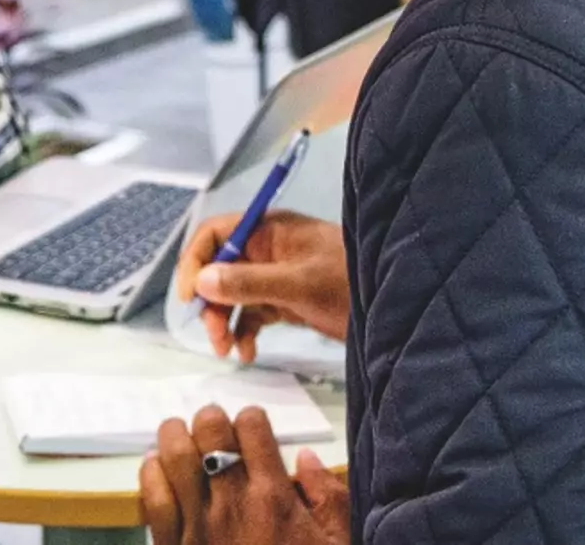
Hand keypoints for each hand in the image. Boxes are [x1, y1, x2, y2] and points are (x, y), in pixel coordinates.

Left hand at [140, 404, 350, 544]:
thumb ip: (328, 498)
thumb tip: (306, 460)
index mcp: (274, 499)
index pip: (252, 426)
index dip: (250, 420)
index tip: (251, 431)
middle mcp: (232, 503)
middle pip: (209, 428)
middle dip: (210, 419)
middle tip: (213, 429)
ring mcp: (197, 523)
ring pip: (174, 452)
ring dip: (175, 436)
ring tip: (181, 438)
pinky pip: (151, 494)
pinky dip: (151, 473)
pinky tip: (159, 470)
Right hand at [173, 210, 347, 361]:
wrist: (394, 306)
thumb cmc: (350, 281)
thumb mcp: (299, 283)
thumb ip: (250, 281)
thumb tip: (203, 281)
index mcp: (268, 231)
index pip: (216, 235)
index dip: (196, 261)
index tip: (190, 296)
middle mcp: (267, 251)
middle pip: (220, 270)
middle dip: (212, 303)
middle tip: (214, 337)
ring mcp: (276, 277)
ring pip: (233, 296)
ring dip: (224, 322)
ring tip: (227, 350)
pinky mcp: (287, 302)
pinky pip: (253, 315)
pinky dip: (245, 333)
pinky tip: (247, 354)